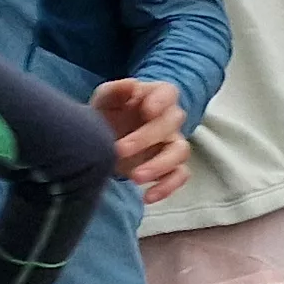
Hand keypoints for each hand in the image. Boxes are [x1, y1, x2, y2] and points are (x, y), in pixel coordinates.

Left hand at [92, 78, 185, 202]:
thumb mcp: (104, 101)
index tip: (146, 111)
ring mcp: (171, 144)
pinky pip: (179, 176)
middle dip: (146, 138)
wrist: (103, 140)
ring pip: (180, 151)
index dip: (161, 101)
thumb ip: (114, 91)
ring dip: (160, 165)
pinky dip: (167, 187)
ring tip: (134, 178)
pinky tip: (147, 197)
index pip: (169, 93)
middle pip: (172, 123)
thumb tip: (131, 86)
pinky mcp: (169, 167)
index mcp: (155, 97)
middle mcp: (168, 120)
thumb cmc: (108, 115)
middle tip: (119, 150)